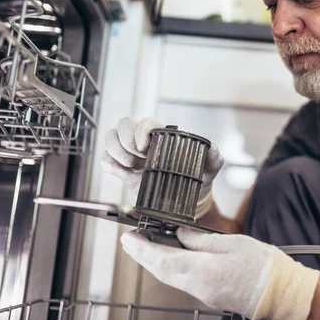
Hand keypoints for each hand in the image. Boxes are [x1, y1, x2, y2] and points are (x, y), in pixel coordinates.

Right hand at [101, 117, 223, 217]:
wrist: (188, 198)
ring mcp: (132, 154)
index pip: (145, 121)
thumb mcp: (209, 165)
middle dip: (125, 139)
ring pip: (111, 139)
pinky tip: (122, 172)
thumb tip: (211, 149)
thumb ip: (213, 155)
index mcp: (162, 134)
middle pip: (123, 125)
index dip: (140, 130)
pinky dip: (109, 164)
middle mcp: (144, 141)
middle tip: (136, 157)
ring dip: (116, 150)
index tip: (145, 146)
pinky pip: (107, 160)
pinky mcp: (123, 170)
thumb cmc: (197, 175)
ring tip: (130, 165)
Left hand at [120, 228, 319, 319]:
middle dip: (143, 255)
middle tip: (132, 239)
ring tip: (149, 244)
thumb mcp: (231, 243)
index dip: (140, 249)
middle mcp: (197, 287)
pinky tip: (173, 255)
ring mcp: (203, 294)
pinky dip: (172, 267)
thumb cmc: (262, 266)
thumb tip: (180, 234)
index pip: (160, 259)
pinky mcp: (210, 295)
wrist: (282, 293)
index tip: (127, 238)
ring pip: (171, 276)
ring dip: (156, 261)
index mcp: (201, 271)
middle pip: (161, 270)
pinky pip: (183, 280)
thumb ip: (201, 240)